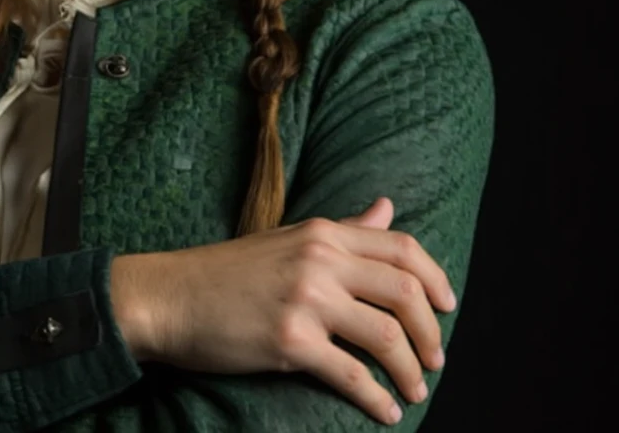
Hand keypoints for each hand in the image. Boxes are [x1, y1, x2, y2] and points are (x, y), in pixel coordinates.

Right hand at [144, 197, 455, 426]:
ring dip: (412, 371)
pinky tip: (386, 412)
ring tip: (414, 389)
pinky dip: (378, 399)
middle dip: (431, 332)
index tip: (447, 308)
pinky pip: (353, 375)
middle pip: (404, 292)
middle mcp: (320, 259)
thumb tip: (387, 206)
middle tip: (436, 359)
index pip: (402, 246)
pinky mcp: (290, 341)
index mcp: (322, 232)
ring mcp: (305, 299)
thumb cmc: (228, 271)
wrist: (171, 296)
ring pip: (387, 336)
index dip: (435, 280)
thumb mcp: (290, 238)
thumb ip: (344, 227)